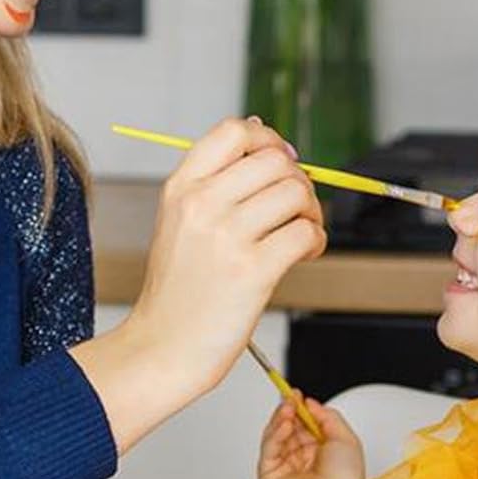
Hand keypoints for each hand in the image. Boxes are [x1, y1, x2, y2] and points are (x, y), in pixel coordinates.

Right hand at [72, 119, 324, 454]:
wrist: (162, 348)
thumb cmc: (177, 292)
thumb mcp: (178, 222)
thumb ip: (213, 181)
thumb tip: (262, 133)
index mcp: (181, 188)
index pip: (235, 131)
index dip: (269, 139)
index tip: (280, 162)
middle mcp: (202, 205)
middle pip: (276, 160)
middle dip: (298, 181)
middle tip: (295, 209)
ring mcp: (227, 237)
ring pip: (296, 193)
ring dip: (311, 212)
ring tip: (298, 234)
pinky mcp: (253, 271)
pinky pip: (306, 233)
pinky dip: (315, 242)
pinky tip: (301, 256)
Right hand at [257, 394, 364, 478]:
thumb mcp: (345, 437)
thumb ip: (327, 416)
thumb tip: (309, 403)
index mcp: (318, 455)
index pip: (302, 427)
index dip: (298, 410)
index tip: (296, 394)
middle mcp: (300, 462)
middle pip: (286, 430)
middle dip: (287, 411)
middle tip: (290, 397)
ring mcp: (284, 470)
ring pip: (275, 437)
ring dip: (280, 419)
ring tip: (289, 408)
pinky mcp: (269, 478)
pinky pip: (268, 449)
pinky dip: (275, 433)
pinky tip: (285, 423)